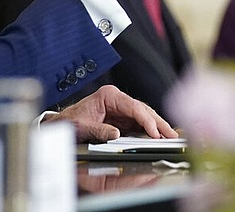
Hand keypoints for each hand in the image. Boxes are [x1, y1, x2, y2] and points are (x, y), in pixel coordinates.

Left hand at [42, 85, 178, 142]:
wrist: (63, 124)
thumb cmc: (71, 121)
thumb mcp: (83, 126)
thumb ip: (100, 130)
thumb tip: (116, 134)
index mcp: (108, 95)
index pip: (133, 107)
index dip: (146, 120)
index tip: (155, 132)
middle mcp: (117, 100)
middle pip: (143, 110)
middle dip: (158, 123)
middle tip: (172, 135)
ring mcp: (121, 109)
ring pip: (144, 117)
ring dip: (157, 127)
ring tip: (170, 137)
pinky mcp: (122, 119)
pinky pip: (139, 124)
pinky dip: (150, 131)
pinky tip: (159, 137)